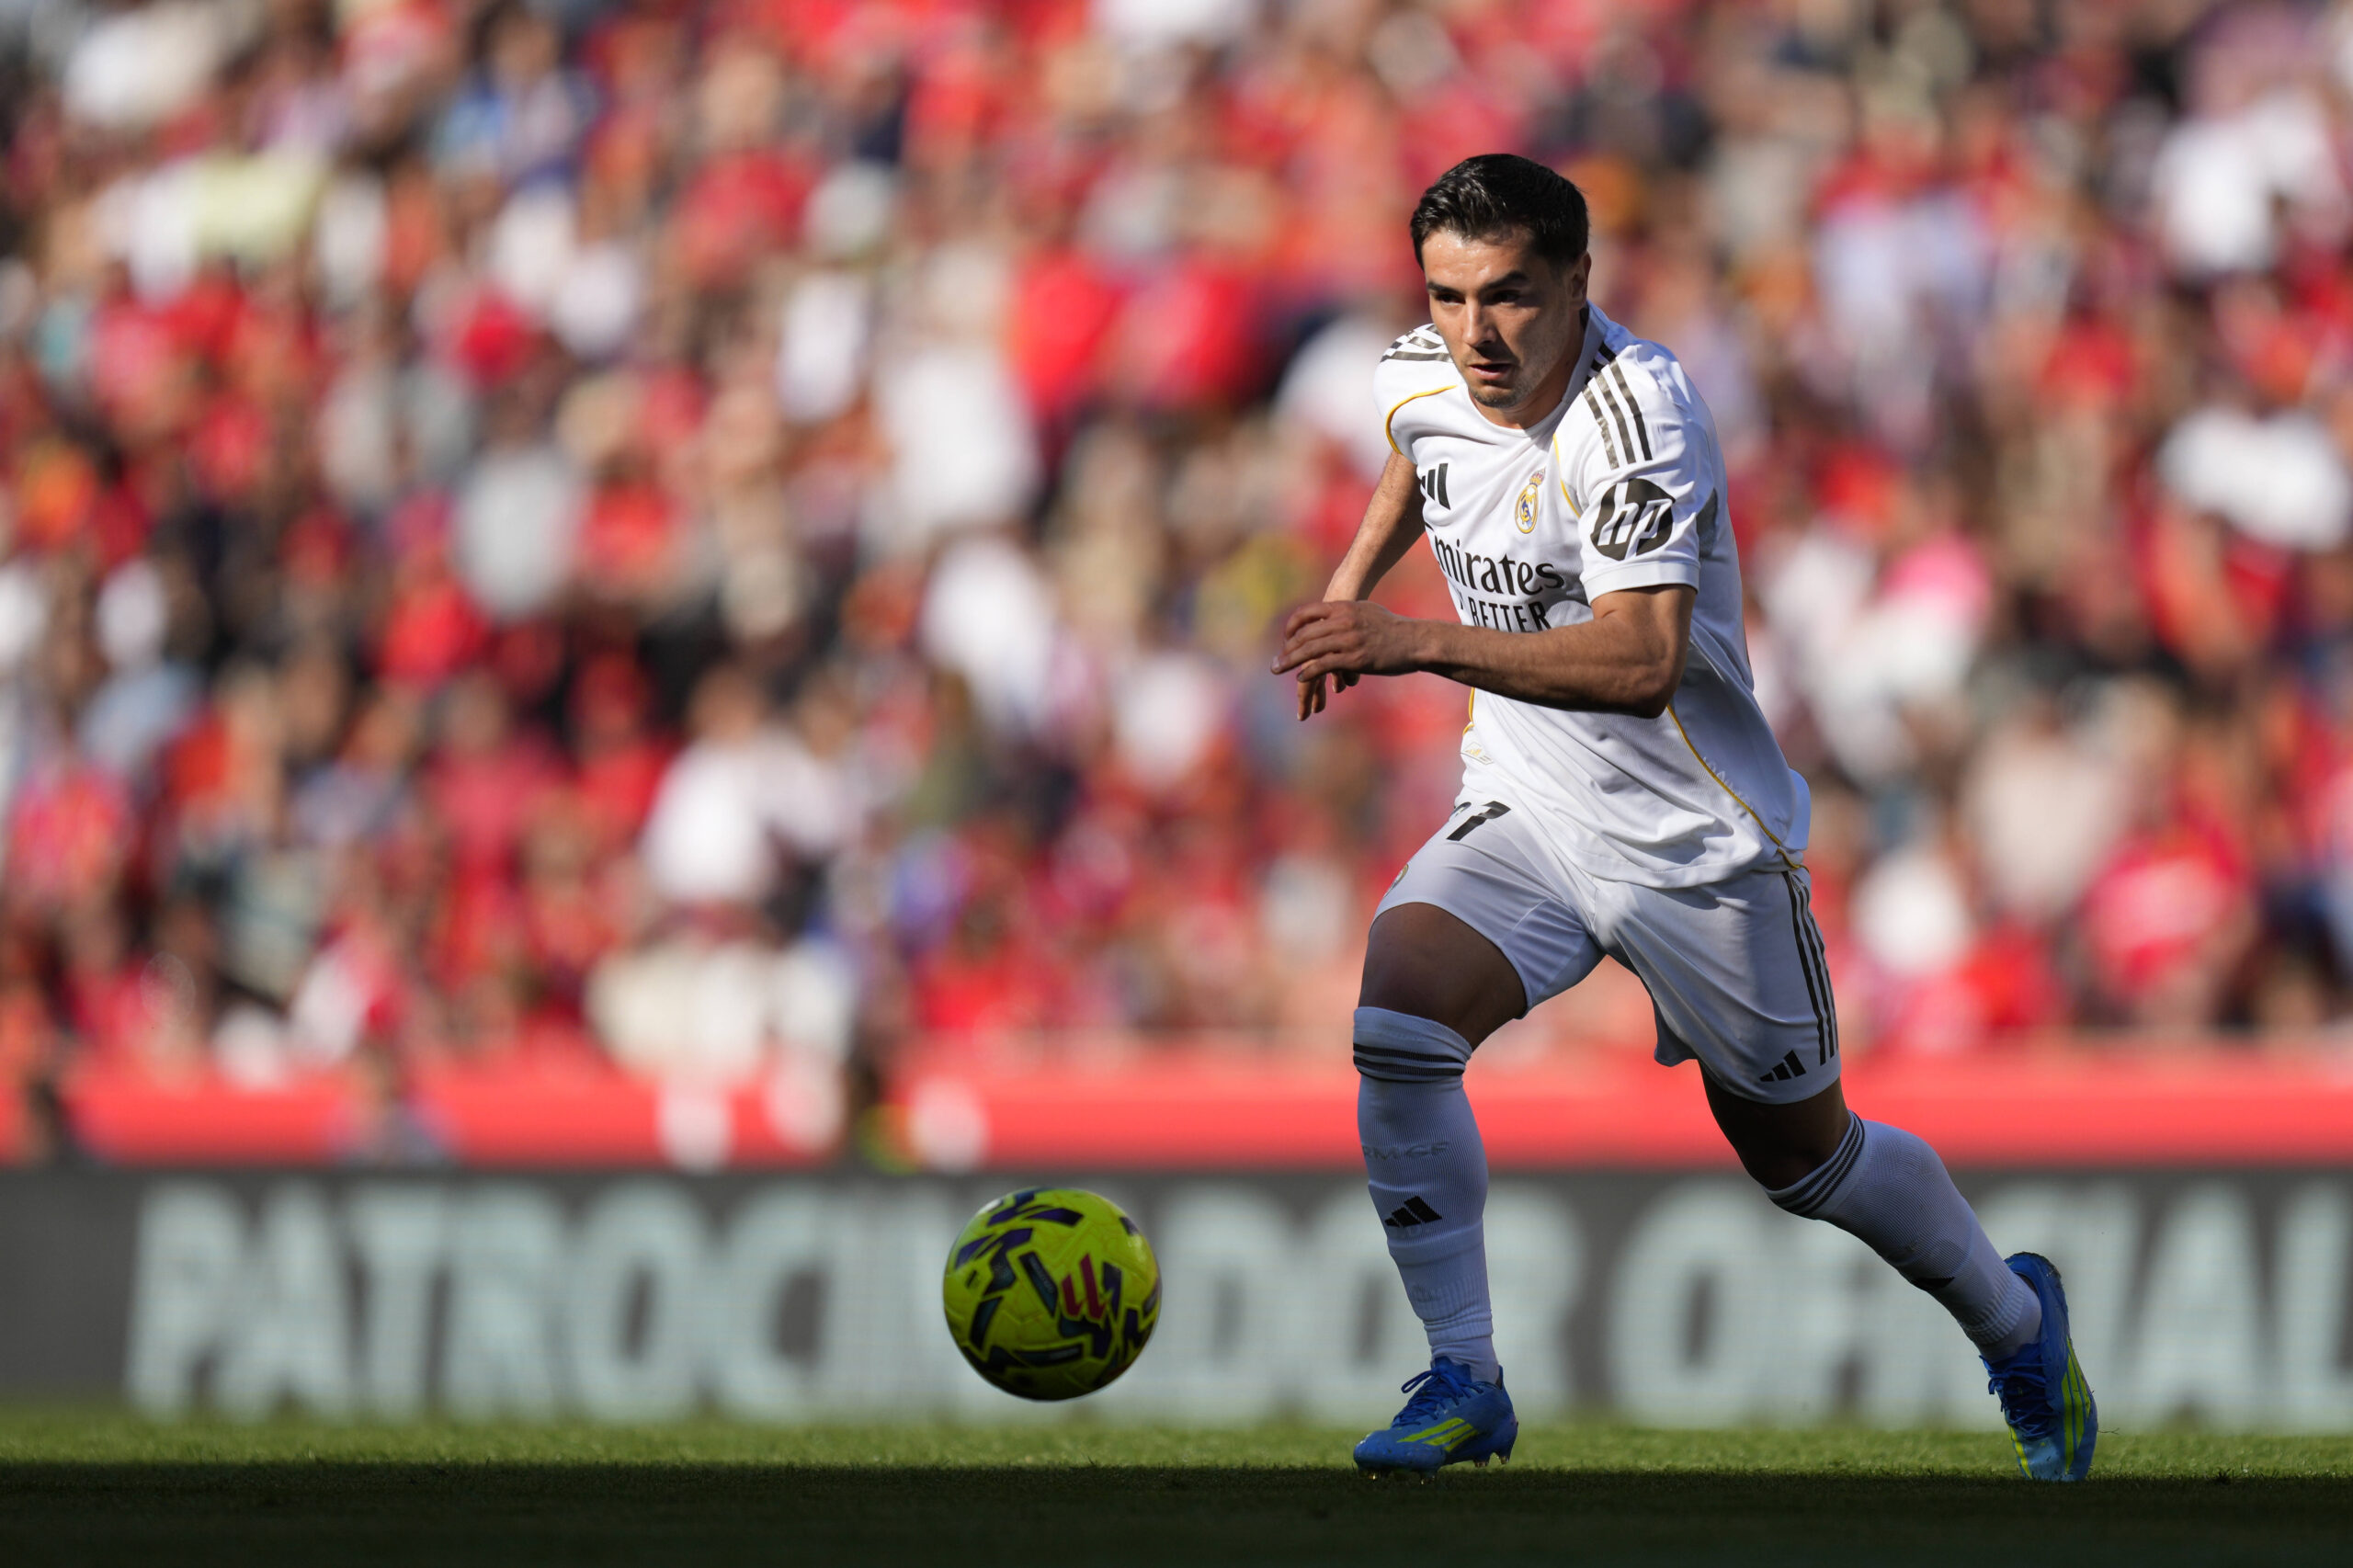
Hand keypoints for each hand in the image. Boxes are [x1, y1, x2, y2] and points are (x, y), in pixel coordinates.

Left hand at [1273, 601, 1422, 718]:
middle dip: (1286, 649)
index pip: (1307, 613)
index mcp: (1344, 607)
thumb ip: (1348, 613)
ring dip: (1290, 662)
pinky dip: (1308, 672)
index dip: (1291, 626)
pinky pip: (1324, 665)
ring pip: (1309, 650)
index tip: (1285, 639)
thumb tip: (1335, 615)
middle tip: (1275, 662)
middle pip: (1304, 634)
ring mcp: (1348, 640)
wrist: (1415, 641)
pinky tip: (1300, 679)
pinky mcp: (1354, 658)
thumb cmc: (1393, 629)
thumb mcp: (1367, 611)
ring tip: (1278, 670)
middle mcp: (1343, 621)